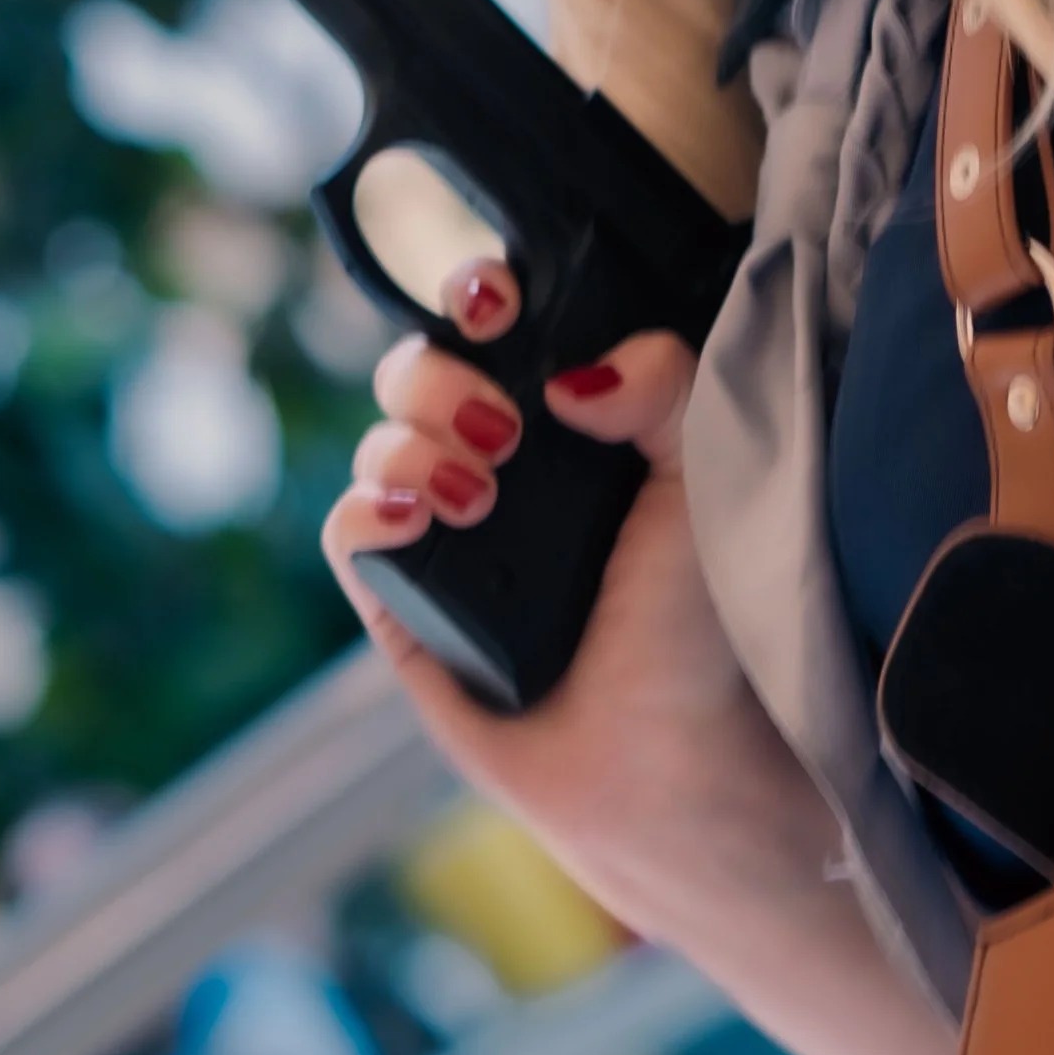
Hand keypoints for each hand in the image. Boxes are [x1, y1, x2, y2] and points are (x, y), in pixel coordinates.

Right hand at [322, 265, 795, 942]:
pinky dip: (366, 507)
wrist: (675, 759)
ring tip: (478, 494)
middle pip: (418, 367)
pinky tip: (413, 517)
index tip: (496, 304)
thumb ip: (661, 380)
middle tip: (506, 426)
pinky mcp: (403, 606)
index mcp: (574, 419)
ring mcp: (448, 534)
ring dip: (416, 444)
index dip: (477, 295)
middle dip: (443, 372)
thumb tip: (568, 375)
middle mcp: (503, 465)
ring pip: (380, 439)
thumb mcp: (704, 471)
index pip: (498, 326)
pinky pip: (349, 529)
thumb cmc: (702, 622)